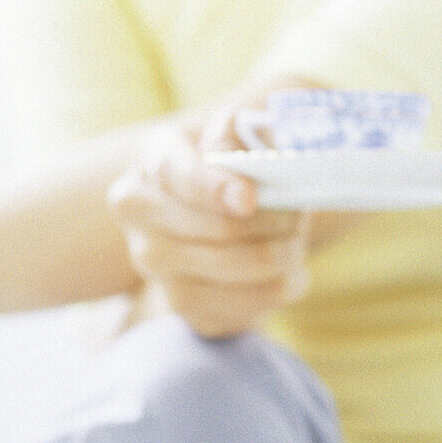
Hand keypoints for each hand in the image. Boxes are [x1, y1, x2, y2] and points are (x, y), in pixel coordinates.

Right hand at [106, 90, 312, 337]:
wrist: (214, 220)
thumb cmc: (230, 170)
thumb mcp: (234, 134)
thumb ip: (238, 131)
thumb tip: (239, 147)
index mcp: (148, 171)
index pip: (179, 177)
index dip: (215, 188)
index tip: (250, 198)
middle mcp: (141, 229)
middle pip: (219, 229)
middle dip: (277, 218)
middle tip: (300, 209)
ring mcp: (158, 274)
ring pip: (241, 269)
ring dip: (286, 251)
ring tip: (294, 237)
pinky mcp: (188, 311)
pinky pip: (250, 306)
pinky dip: (282, 284)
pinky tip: (286, 268)